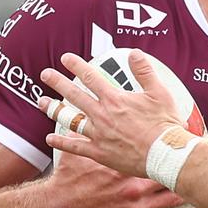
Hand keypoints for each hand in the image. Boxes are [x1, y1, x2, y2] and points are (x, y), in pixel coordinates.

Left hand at [39, 50, 181, 178]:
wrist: (165, 155)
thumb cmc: (164, 124)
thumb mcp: (158, 92)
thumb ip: (144, 71)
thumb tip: (134, 52)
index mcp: (114, 99)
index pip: (90, 77)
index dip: (76, 65)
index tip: (65, 58)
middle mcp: (102, 115)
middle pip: (74, 95)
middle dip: (57, 82)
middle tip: (45, 74)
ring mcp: (98, 134)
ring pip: (70, 119)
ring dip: (54, 109)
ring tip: (42, 102)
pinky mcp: (99, 153)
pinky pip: (74, 147)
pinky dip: (61, 142)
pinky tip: (49, 138)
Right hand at [47, 144, 197, 207]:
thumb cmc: (69, 180)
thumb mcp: (81, 152)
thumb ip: (91, 134)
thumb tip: (90, 112)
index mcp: (123, 166)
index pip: (154, 154)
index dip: (170, 149)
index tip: (185, 143)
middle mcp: (133, 186)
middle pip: (168, 176)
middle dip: (184, 170)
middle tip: (202, 163)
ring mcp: (135, 207)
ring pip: (170, 199)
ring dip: (188, 193)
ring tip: (205, 186)